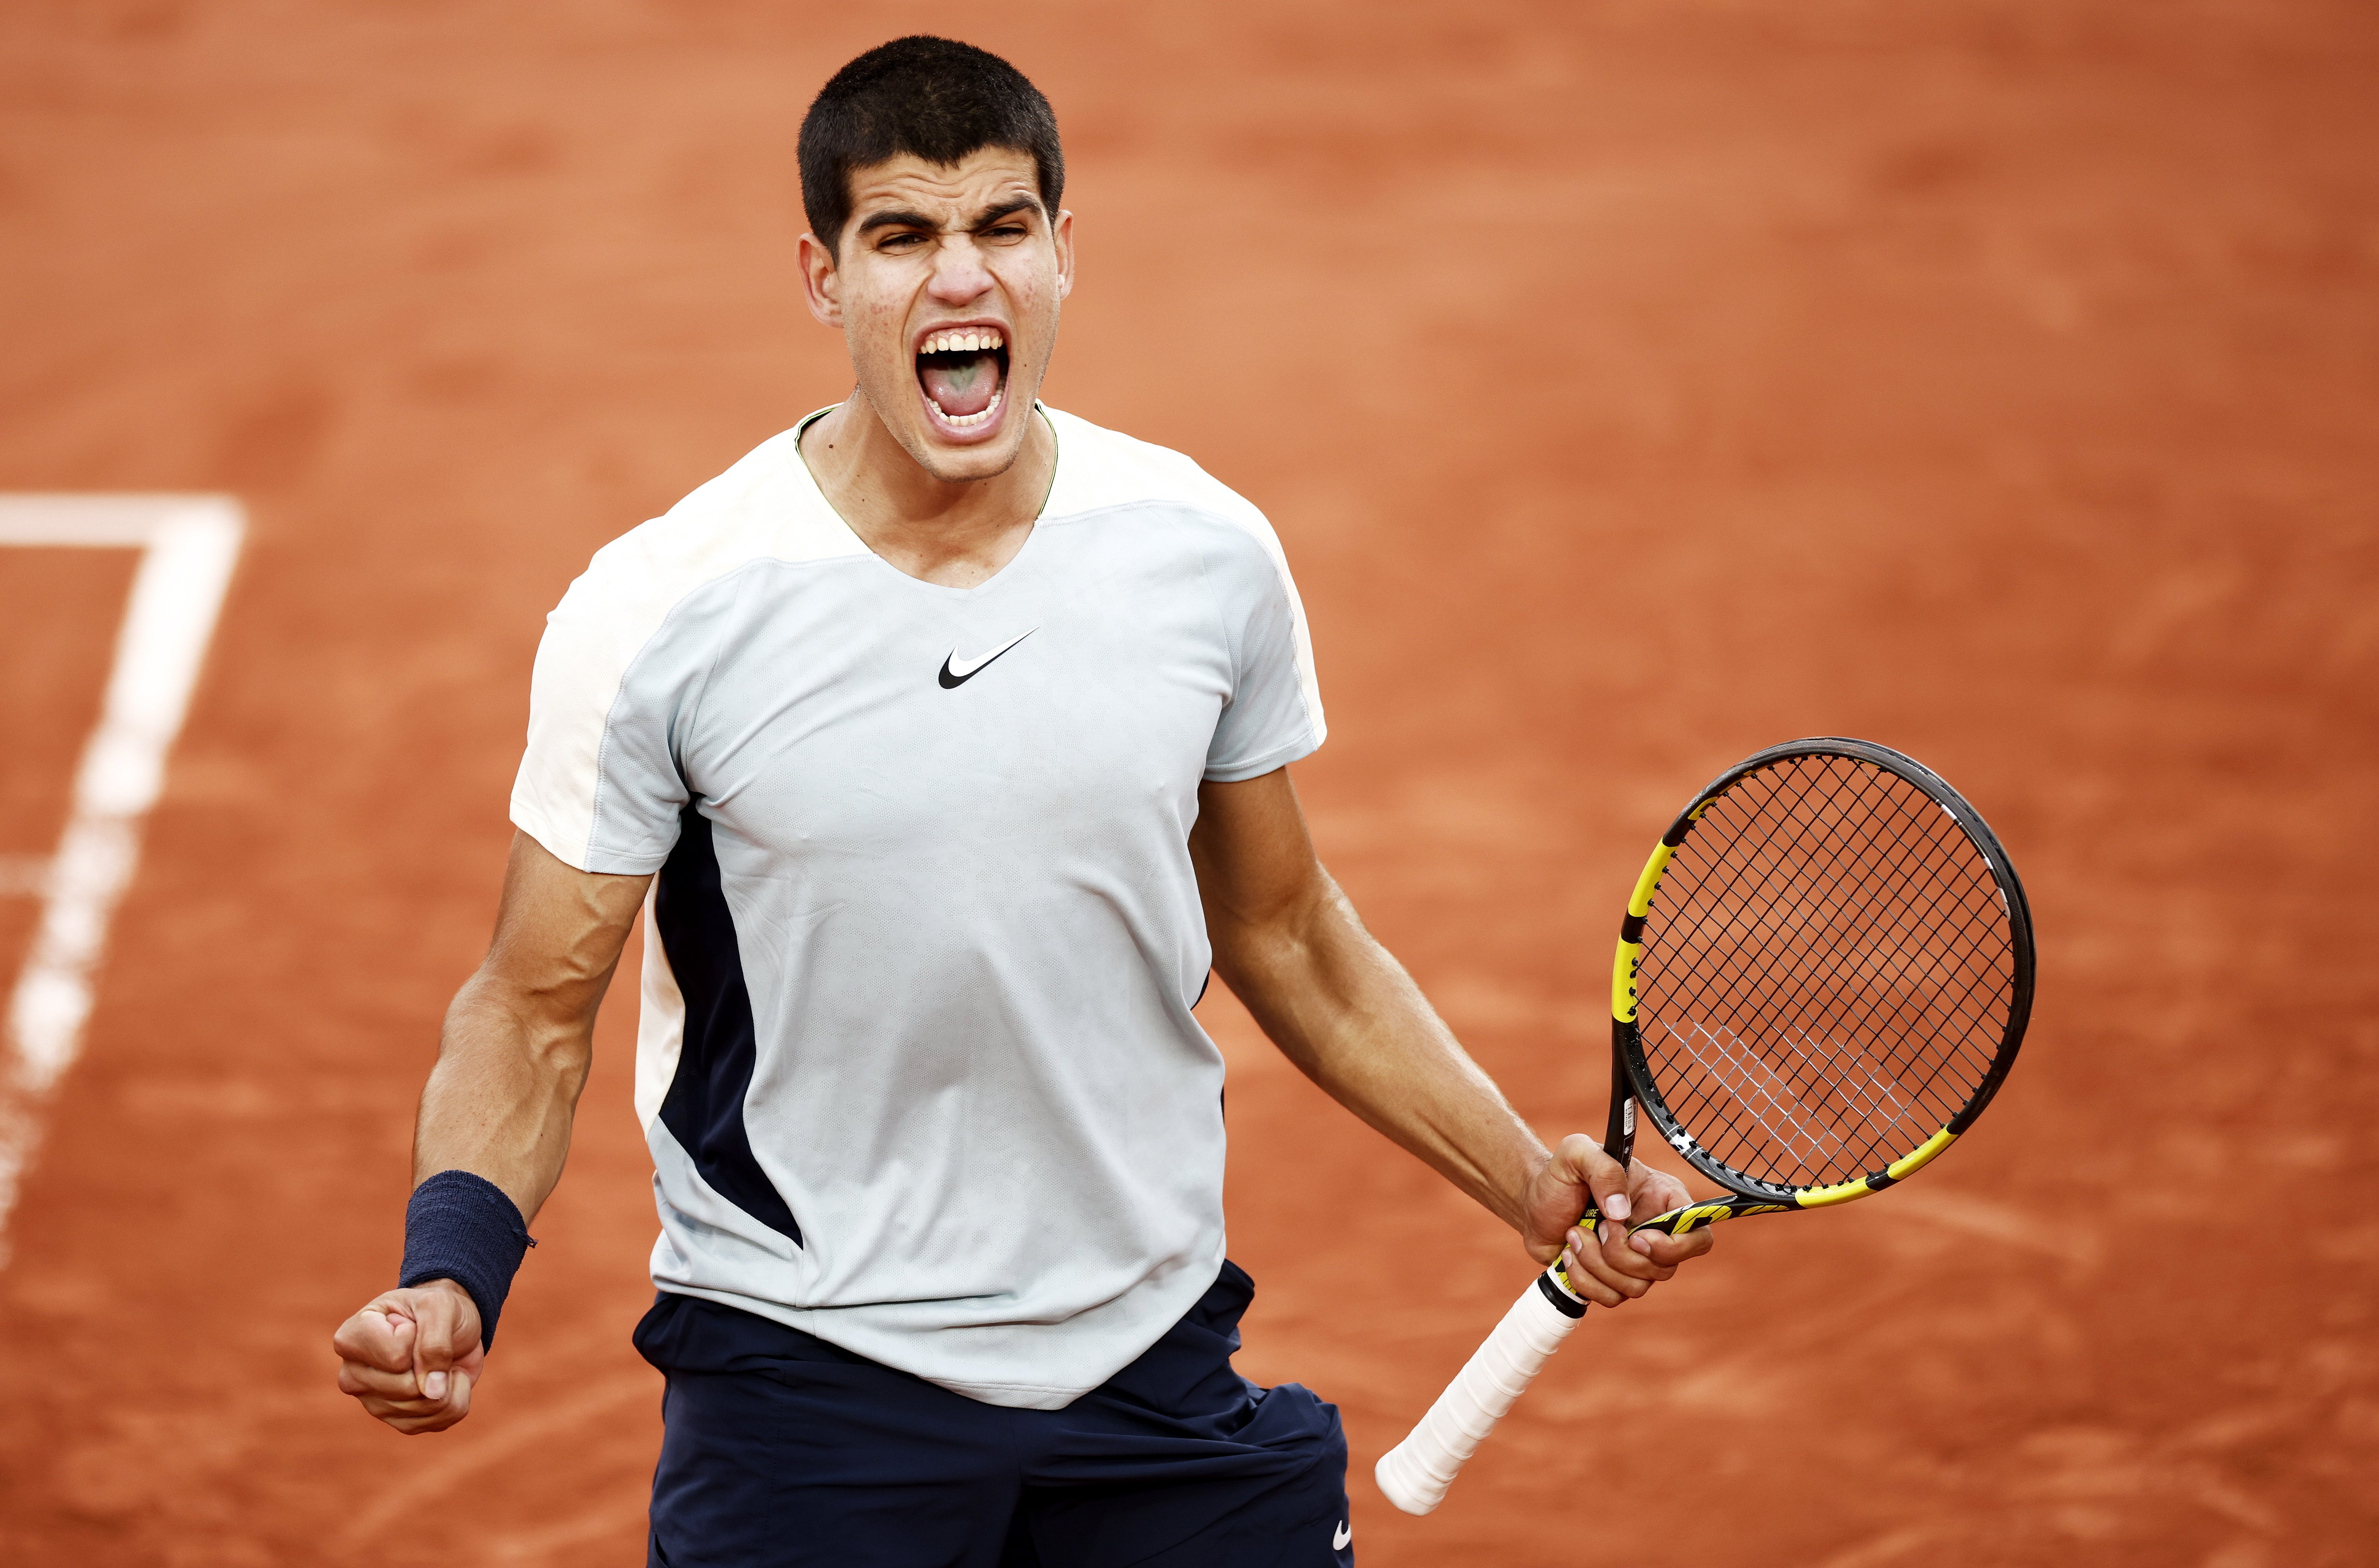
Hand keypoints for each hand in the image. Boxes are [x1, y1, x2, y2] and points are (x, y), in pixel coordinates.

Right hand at [332, 1279, 485, 1433]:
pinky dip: (456, 1398)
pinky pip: (439, 1421)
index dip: (419, 1337)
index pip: (396, 1356)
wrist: (451, 1326)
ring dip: (449, 1382)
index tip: (413, 1323)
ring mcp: (372, 1403)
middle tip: (431, 1344)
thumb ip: (435, 1343)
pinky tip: (444, 1380)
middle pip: (408, 1388)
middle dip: (436, 1364)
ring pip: (425, 1408)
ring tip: (438, 1361)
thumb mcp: (440, 1306)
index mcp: (350, 1338)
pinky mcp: (397, 1421)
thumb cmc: (437, 1309)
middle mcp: (353, 1375)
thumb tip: (432, 1392)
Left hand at [1517, 1134, 1714, 1307]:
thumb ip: (1603, 1169)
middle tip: (1595, 1226)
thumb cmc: (1560, 1176)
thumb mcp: (1576, 1153)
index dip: (1674, 1246)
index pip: (1699, 1235)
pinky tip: (1569, 1254)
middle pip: (1665, 1268)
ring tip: (1574, 1235)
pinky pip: (1612, 1298)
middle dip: (1621, 1253)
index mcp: (1662, 1200)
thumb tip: (1621, 1212)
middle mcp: (1655, 1233)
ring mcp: (1636, 1261)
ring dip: (1597, 1264)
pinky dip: (1585, 1280)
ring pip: (1637, 1287)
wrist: (1532, 1204)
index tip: (1638, 1236)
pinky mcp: (1613, 1280)